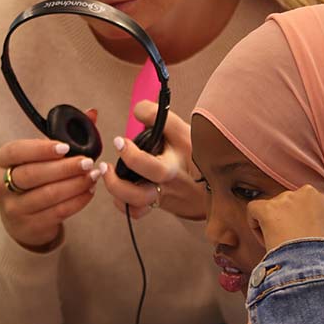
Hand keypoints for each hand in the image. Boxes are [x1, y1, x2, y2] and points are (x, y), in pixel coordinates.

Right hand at [0, 120, 104, 249]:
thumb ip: (64, 134)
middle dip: (64, 168)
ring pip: (47, 195)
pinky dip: (77, 201)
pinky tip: (89, 191)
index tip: (65, 147)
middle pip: (33, 175)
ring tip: (93, 176)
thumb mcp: (39, 156)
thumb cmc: (33, 178)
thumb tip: (92, 113)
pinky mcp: (28, 226)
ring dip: (75, 185)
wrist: (21, 219)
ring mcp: (12, 208)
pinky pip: (57, 212)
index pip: (17, 151)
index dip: (41, 149)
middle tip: (88, 162)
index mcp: (0, 161)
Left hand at [102, 103, 205, 221]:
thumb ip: (158, 116)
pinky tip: (120, 189)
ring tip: (108, 174)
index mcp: (176, 164)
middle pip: (141, 195)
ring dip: (117, 192)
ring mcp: (164, 197)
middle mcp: (169, 184)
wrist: (218, 181)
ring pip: (137, 206)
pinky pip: (137, 212)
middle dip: (117, 183)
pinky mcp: (160, 205)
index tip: (120, 142)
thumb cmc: (196, 153)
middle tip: (106, 166)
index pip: (154, 167)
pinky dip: (124, 203)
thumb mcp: (183, 130)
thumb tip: (138, 111)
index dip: (132, 155)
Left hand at [246, 185, 323, 254]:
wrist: (314, 267)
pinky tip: (265, 240)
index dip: (305, 224)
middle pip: (292, 204)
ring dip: (275, 224)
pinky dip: (255, 225)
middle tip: (290, 243)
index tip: (303, 240)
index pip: (312, 207)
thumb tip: (315, 235)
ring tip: (280, 246)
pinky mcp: (268, 207)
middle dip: (289, 220)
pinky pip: (254, 209)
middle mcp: (310, 194)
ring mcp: (289, 198)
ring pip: (274, 207)